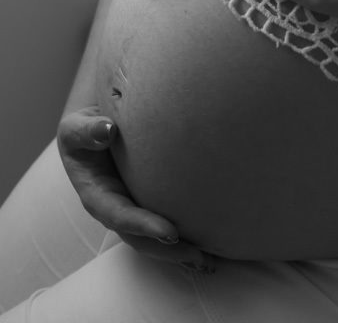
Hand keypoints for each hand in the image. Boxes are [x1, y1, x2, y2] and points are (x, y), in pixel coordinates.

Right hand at [57, 107, 212, 271]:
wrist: (93, 129)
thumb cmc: (82, 130)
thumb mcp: (75, 128)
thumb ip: (86, 131)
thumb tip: (107, 130)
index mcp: (95, 194)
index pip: (119, 215)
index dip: (142, 226)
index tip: (169, 232)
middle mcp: (114, 208)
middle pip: (140, 237)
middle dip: (166, 250)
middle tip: (197, 256)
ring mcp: (132, 208)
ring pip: (154, 237)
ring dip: (179, 251)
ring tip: (208, 260)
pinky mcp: (148, 202)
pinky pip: (165, 222)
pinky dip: (185, 236)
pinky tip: (210, 243)